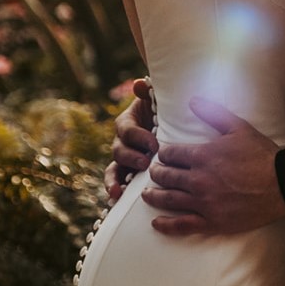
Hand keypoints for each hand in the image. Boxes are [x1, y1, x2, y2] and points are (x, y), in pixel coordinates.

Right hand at [104, 78, 157, 201]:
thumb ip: (148, 92)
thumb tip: (139, 84)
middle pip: (118, 150)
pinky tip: (115, 201)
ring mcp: (124, 159)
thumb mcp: (158, 100)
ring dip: (114, 180)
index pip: (127, 129)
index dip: (138, 137)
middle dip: (131, 158)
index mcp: (127, 122)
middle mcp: (122, 141)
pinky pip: (117, 183)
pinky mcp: (128, 173)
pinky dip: (114, 191)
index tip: (154, 144)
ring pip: (113, 169)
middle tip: (146, 164)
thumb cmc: (165, 112)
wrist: (172, 126)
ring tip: (119, 192)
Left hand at [140, 97, 284, 235]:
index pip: (172, 154)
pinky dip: (166, 224)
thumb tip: (193, 100)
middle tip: (152, 171)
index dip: (163, 153)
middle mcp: (199, 180)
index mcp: (203, 156)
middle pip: (167, 176)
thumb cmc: (260, 154)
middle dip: (156, 172)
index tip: (162, 153)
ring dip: (154, 196)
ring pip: (170, 200)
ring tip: (146, 194)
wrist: (280, 184)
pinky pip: (182, 225)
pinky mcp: (212, 221)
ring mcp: (204, 203)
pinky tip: (156, 223)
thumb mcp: (238, 127)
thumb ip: (213, 112)